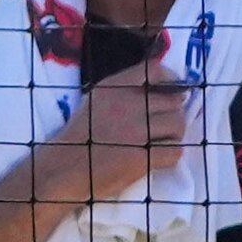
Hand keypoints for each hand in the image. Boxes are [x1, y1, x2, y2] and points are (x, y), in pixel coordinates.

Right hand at [39, 59, 197, 212]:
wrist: (63, 170)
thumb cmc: (80, 136)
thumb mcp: (96, 100)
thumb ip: (123, 90)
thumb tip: (160, 89)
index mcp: (114, 86)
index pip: (154, 70)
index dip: (172, 80)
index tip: (176, 91)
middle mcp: (127, 104)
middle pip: (173, 101)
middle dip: (173, 114)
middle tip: (164, 127)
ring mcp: (136, 130)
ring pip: (177, 125)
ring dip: (174, 135)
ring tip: (161, 142)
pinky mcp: (142, 156)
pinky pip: (174, 150)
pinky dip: (171, 155)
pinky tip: (158, 158)